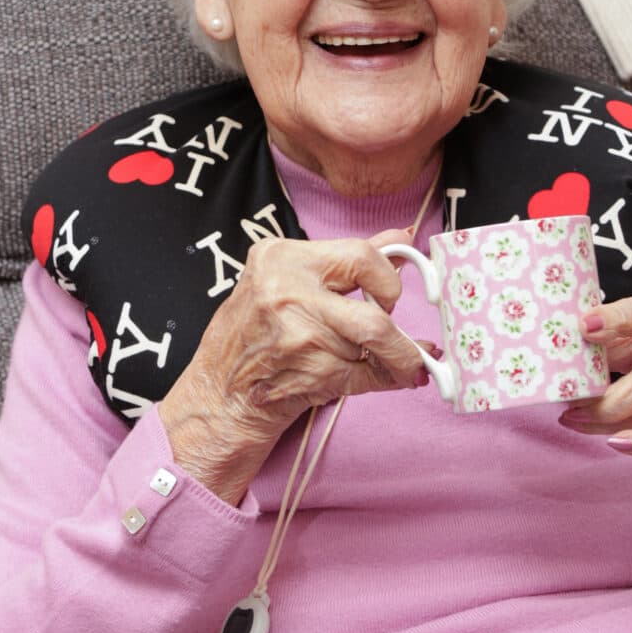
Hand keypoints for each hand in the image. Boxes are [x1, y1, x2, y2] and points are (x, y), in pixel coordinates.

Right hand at [160, 228, 429, 503]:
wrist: (217, 395)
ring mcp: (296, 337)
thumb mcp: (287, 281)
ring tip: (397, 366)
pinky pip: (364, 377)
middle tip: (414, 350)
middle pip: (374, 316)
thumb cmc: (254, 334)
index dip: (388, 279)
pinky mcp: (305, 374)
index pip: (362, 256)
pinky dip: (383, 381)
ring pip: (371, 351)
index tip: (390, 295)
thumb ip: (347, 260)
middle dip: (402, 341)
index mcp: (283, 258)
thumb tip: (403, 237)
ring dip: (392, 364)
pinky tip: (387, 379)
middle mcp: (287, 293)